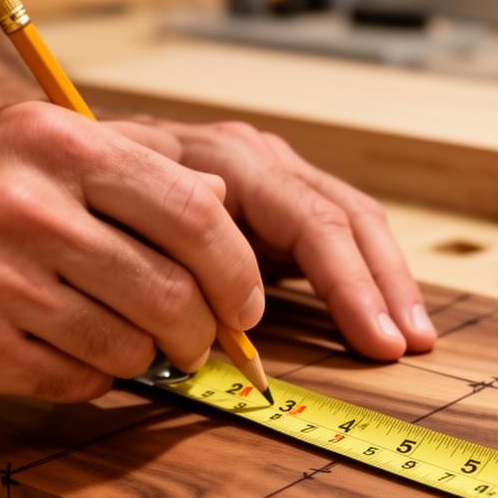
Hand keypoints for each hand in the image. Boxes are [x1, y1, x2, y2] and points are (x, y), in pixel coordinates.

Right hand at [0, 102, 263, 399]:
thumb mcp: (26, 143)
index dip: (236, 272)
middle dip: (201, 333)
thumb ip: (127, 168)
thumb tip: (219, 198)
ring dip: (142, 358)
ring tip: (119, 340)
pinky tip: (62, 351)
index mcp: (55, 144)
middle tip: (197, 341)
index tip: (243, 305)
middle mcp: (27, 207)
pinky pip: (74, 382)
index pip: (193, 214)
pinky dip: (88, 377)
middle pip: (171, 294)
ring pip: (127, 348)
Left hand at [103, 119, 435, 358]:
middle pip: (349, 219)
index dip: (349, 285)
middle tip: (411, 343)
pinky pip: (338, 235)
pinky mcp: (280, 203)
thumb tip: (233, 284)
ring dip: (389, 282)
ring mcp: (278, 178)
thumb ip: (180, 240)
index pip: (313, 222)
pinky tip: (383, 314)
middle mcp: (267, 161)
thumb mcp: (127, 209)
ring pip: (356, 223)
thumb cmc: (100, 187)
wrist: (83, 153)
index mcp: (234, 161)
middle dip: (386, 284)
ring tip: (414, 337)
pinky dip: (365, 277)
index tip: (374, 338)